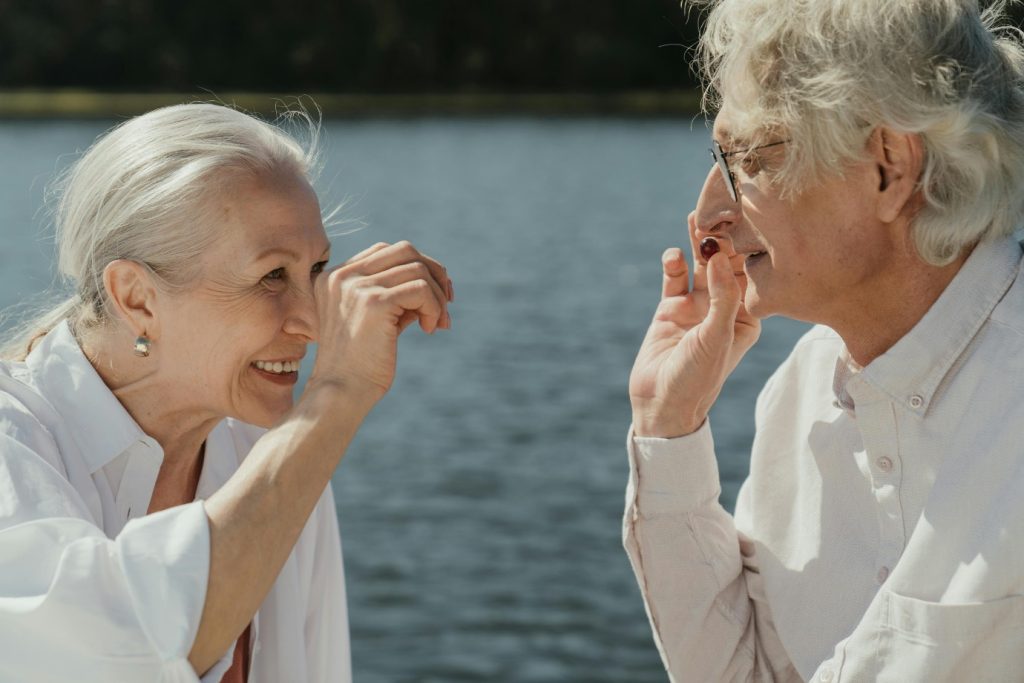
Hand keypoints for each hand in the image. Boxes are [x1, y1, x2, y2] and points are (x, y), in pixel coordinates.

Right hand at [308, 240, 452, 403]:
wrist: (341, 393)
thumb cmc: (359, 365)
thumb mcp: (375, 321)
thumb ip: (396, 298)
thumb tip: (436, 284)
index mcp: (335, 277)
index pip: (385, 251)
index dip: (417, 267)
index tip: (434, 295)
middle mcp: (342, 276)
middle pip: (405, 250)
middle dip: (434, 273)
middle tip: (447, 303)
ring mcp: (356, 286)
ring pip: (418, 269)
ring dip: (437, 297)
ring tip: (437, 323)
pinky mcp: (374, 302)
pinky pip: (421, 289)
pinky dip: (434, 307)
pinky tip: (429, 329)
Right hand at [628, 213, 759, 437]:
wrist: (662, 403)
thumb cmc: (699, 378)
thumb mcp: (717, 337)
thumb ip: (722, 296)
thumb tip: (721, 256)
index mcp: (746, 316)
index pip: (751, 274)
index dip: (749, 247)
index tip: (748, 218)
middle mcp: (723, 307)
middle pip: (725, 263)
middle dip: (722, 238)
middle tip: (718, 209)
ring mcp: (696, 306)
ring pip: (700, 265)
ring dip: (697, 243)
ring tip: (695, 217)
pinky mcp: (671, 308)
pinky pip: (674, 277)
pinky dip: (674, 263)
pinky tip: (673, 255)